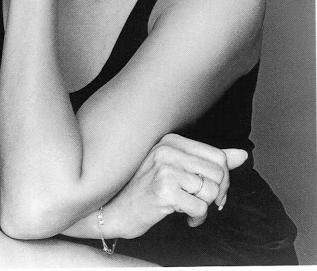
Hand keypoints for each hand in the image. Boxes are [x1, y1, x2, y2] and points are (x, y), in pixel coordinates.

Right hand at [103, 134, 247, 237]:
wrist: (116, 210)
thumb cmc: (148, 190)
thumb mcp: (179, 169)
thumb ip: (210, 161)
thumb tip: (243, 154)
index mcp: (172, 140)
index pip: (218, 157)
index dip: (223, 180)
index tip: (212, 193)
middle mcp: (168, 150)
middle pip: (219, 174)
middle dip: (216, 195)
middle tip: (201, 204)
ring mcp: (165, 168)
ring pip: (211, 191)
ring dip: (204, 208)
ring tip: (188, 209)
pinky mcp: (164, 190)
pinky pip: (200, 207)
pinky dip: (196, 218)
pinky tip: (183, 217)